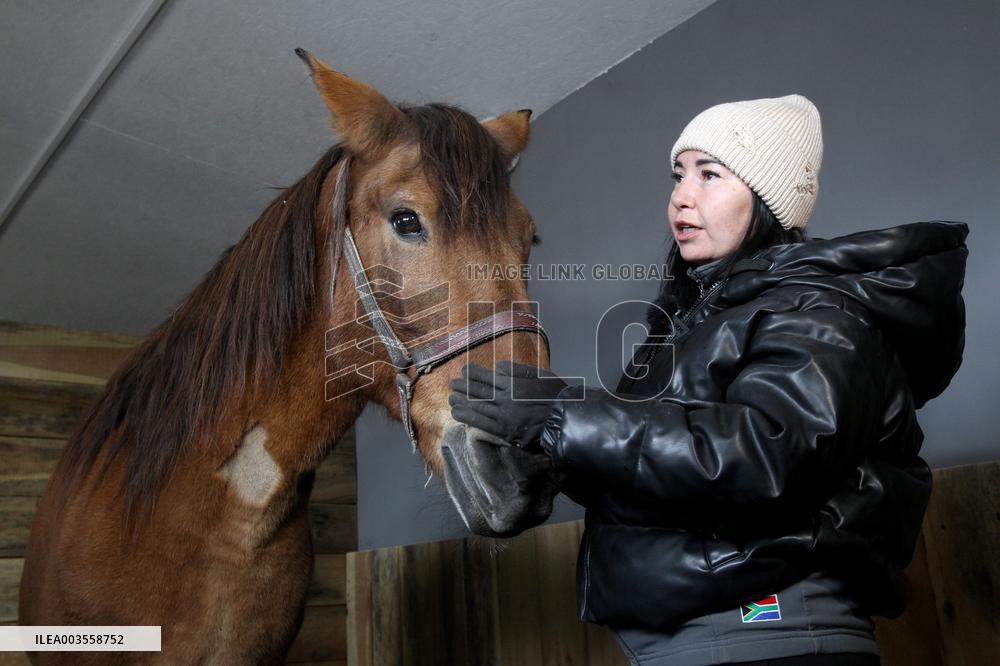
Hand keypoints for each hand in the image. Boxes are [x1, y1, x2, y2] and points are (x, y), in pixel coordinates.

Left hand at [449, 360, 568, 449]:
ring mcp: (504, 416)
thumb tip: (499, 367)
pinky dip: (467, 417)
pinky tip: (457, 414)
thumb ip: (518, 370)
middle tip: (453, 383)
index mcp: (514, 383)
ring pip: (476, 407)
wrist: (566, 421)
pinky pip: (481, 423)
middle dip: (462, 386)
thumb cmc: (556, 396)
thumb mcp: (541, 375)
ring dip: (460, 401)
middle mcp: (506, 399)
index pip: (487, 376)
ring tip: (451, 398)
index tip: (464, 370)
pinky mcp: (505, 432)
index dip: (473, 373)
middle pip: (478, 391)